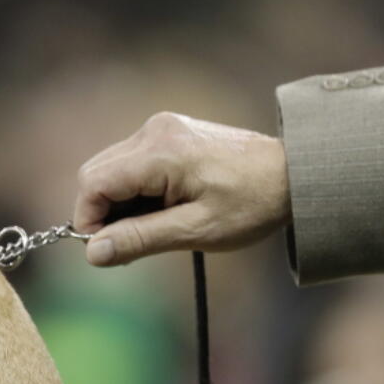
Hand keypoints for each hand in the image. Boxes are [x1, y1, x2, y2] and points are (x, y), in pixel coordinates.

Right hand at [73, 112, 291, 265]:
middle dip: (102, 214)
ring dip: (118, 205)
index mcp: (159, 152)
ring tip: (153, 228)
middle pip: (95, 175)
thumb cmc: (252, 204)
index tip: (108, 250)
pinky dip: (133, 192)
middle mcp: (154, 131)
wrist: (295, 174)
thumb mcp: (195, 231)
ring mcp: (160, 129)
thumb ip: (140, 239)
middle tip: (132, 244)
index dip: (88, 221)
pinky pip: (129, 164)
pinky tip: (161, 210)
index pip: (92, 184)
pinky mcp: (167, 133)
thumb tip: (93, 254)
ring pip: (109, 170)